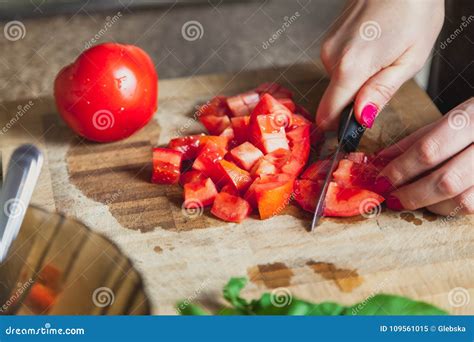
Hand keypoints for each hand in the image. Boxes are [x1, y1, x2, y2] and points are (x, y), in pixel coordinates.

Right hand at [316, 0, 443, 129]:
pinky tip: (374, 45)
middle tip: (384, 76)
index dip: (341, 126)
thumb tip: (362, 119)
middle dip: (357, 98)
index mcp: (351, 67)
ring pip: (338, 81)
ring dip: (358, 78)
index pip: (328, 115)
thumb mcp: (410, 59)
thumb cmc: (415, 10)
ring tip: (383, 54)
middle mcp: (331, 57)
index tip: (357, 125)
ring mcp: (328, 45)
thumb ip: (381, 93)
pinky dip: (354, 63)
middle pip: (335, 98)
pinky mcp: (330, 38)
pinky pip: (338, 64)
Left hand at [375, 98, 473, 215]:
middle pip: (446, 180)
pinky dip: (451, 208)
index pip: (429, 149)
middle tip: (391, 198)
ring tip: (411, 200)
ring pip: (464, 200)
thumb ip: (416, 140)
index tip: (381, 180)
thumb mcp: (453, 117)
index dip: (401, 169)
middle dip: (412, 194)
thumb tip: (380, 161)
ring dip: (430, 205)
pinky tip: (436, 203)